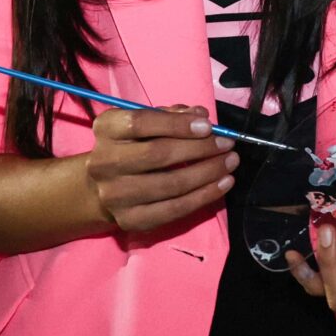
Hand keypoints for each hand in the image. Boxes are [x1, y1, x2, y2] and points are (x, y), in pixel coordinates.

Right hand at [85, 106, 235, 233]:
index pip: (140, 123)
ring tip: (230, 162)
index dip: (177, 124)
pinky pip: (175, 208)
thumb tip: (201, 115)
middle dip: (200, 148)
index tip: (207, 126)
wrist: (104, 188)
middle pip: (158, 154)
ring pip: (171, 184)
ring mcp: (115, 195)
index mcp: (107, 129)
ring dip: (208, 172)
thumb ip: (171, 116)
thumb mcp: (145, 124)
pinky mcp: (131, 219)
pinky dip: (204, 196)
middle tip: (227, 144)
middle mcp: (104, 162)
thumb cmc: (133, 147)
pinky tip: (223, 184)